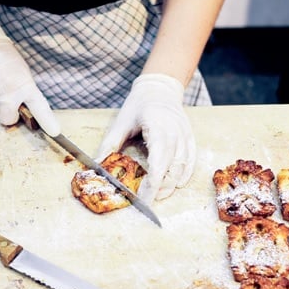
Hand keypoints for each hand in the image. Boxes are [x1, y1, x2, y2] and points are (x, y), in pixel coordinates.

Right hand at [0, 24, 59, 135]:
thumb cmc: (5, 56)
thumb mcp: (23, 72)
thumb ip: (26, 92)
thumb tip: (28, 108)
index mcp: (24, 86)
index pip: (39, 108)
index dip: (47, 121)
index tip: (54, 131)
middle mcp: (7, 93)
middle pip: (8, 119)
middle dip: (9, 115)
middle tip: (10, 103)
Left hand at [97, 73, 195, 203]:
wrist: (159, 88)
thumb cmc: (138, 105)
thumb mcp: (120, 123)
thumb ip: (110, 145)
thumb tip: (97, 166)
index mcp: (157, 129)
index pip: (158, 164)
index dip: (151, 185)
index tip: (143, 199)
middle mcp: (174, 133)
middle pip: (171, 169)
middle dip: (160, 189)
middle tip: (147, 200)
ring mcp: (184, 136)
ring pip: (182, 168)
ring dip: (172, 184)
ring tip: (159, 195)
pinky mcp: (190, 138)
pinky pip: (191, 160)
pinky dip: (185, 174)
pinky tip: (176, 184)